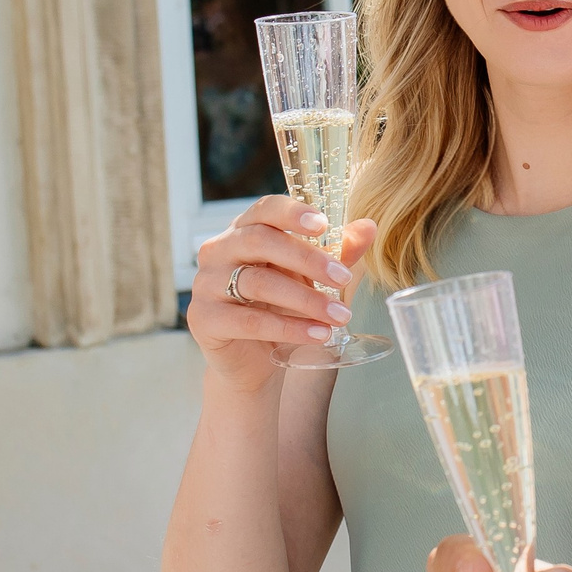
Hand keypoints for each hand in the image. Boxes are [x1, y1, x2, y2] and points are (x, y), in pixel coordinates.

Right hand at [187, 198, 375, 392]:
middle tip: (343, 279)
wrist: (254, 362)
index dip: (292, 213)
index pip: (264, 209)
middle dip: (307, 260)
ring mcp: (206, 284)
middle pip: (261, 241)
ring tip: (340, 315)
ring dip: (305, 300)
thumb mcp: (313, 279)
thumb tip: (368, 227)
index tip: (323, 225)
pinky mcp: (203, 319)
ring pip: (258, 282)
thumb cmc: (282, 309)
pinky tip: (318, 334)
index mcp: (244, 230)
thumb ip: (338, 252)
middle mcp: (218, 251)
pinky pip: (249, 321)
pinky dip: (288, 328)